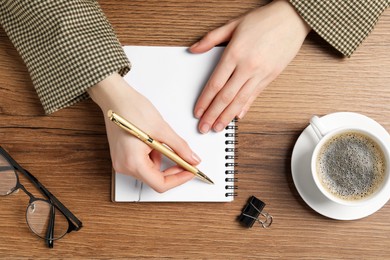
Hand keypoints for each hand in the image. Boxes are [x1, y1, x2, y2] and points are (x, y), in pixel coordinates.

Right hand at [88, 73, 200, 192]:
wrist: (115, 97)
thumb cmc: (131, 109)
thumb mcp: (162, 130)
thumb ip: (180, 148)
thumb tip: (192, 159)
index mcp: (132, 162)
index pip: (160, 184)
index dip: (179, 179)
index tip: (190, 171)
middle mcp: (124, 166)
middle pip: (155, 179)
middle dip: (172, 170)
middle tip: (186, 160)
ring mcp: (121, 162)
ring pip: (150, 171)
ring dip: (162, 161)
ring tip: (163, 142)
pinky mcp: (122, 156)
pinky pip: (142, 163)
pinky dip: (153, 156)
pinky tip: (154, 142)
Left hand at [190, 0, 310, 132]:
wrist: (292, 18)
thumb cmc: (263, 20)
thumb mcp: (233, 24)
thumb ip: (210, 39)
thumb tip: (193, 49)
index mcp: (235, 53)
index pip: (215, 84)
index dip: (205, 101)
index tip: (198, 112)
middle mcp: (247, 66)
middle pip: (226, 97)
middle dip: (213, 115)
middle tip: (204, 127)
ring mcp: (260, 74)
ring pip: (240, 100)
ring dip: (227, 117)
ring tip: (218, 128)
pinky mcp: (271, 77)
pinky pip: (255, 96)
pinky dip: (245, 108)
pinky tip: (237, 117)